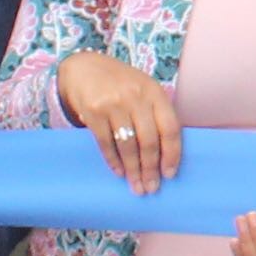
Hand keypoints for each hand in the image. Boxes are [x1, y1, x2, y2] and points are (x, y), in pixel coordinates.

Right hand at [56, 49, 183, 193]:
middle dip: (150, 169)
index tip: (170, 174)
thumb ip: (155, 114)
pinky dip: (113, 161)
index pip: (170, 128)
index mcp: (154, 92)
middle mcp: (135, 96)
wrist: (84, 67)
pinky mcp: (93, 111)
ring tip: (136, 187)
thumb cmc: (120, 84)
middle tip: (151, 188)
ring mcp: (113, 103)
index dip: (172, 154)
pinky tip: (119, 172)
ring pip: (128, 145)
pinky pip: (106, 143)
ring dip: (133, 170)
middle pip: (148, 140)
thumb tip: (167, 154)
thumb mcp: (143, 90)